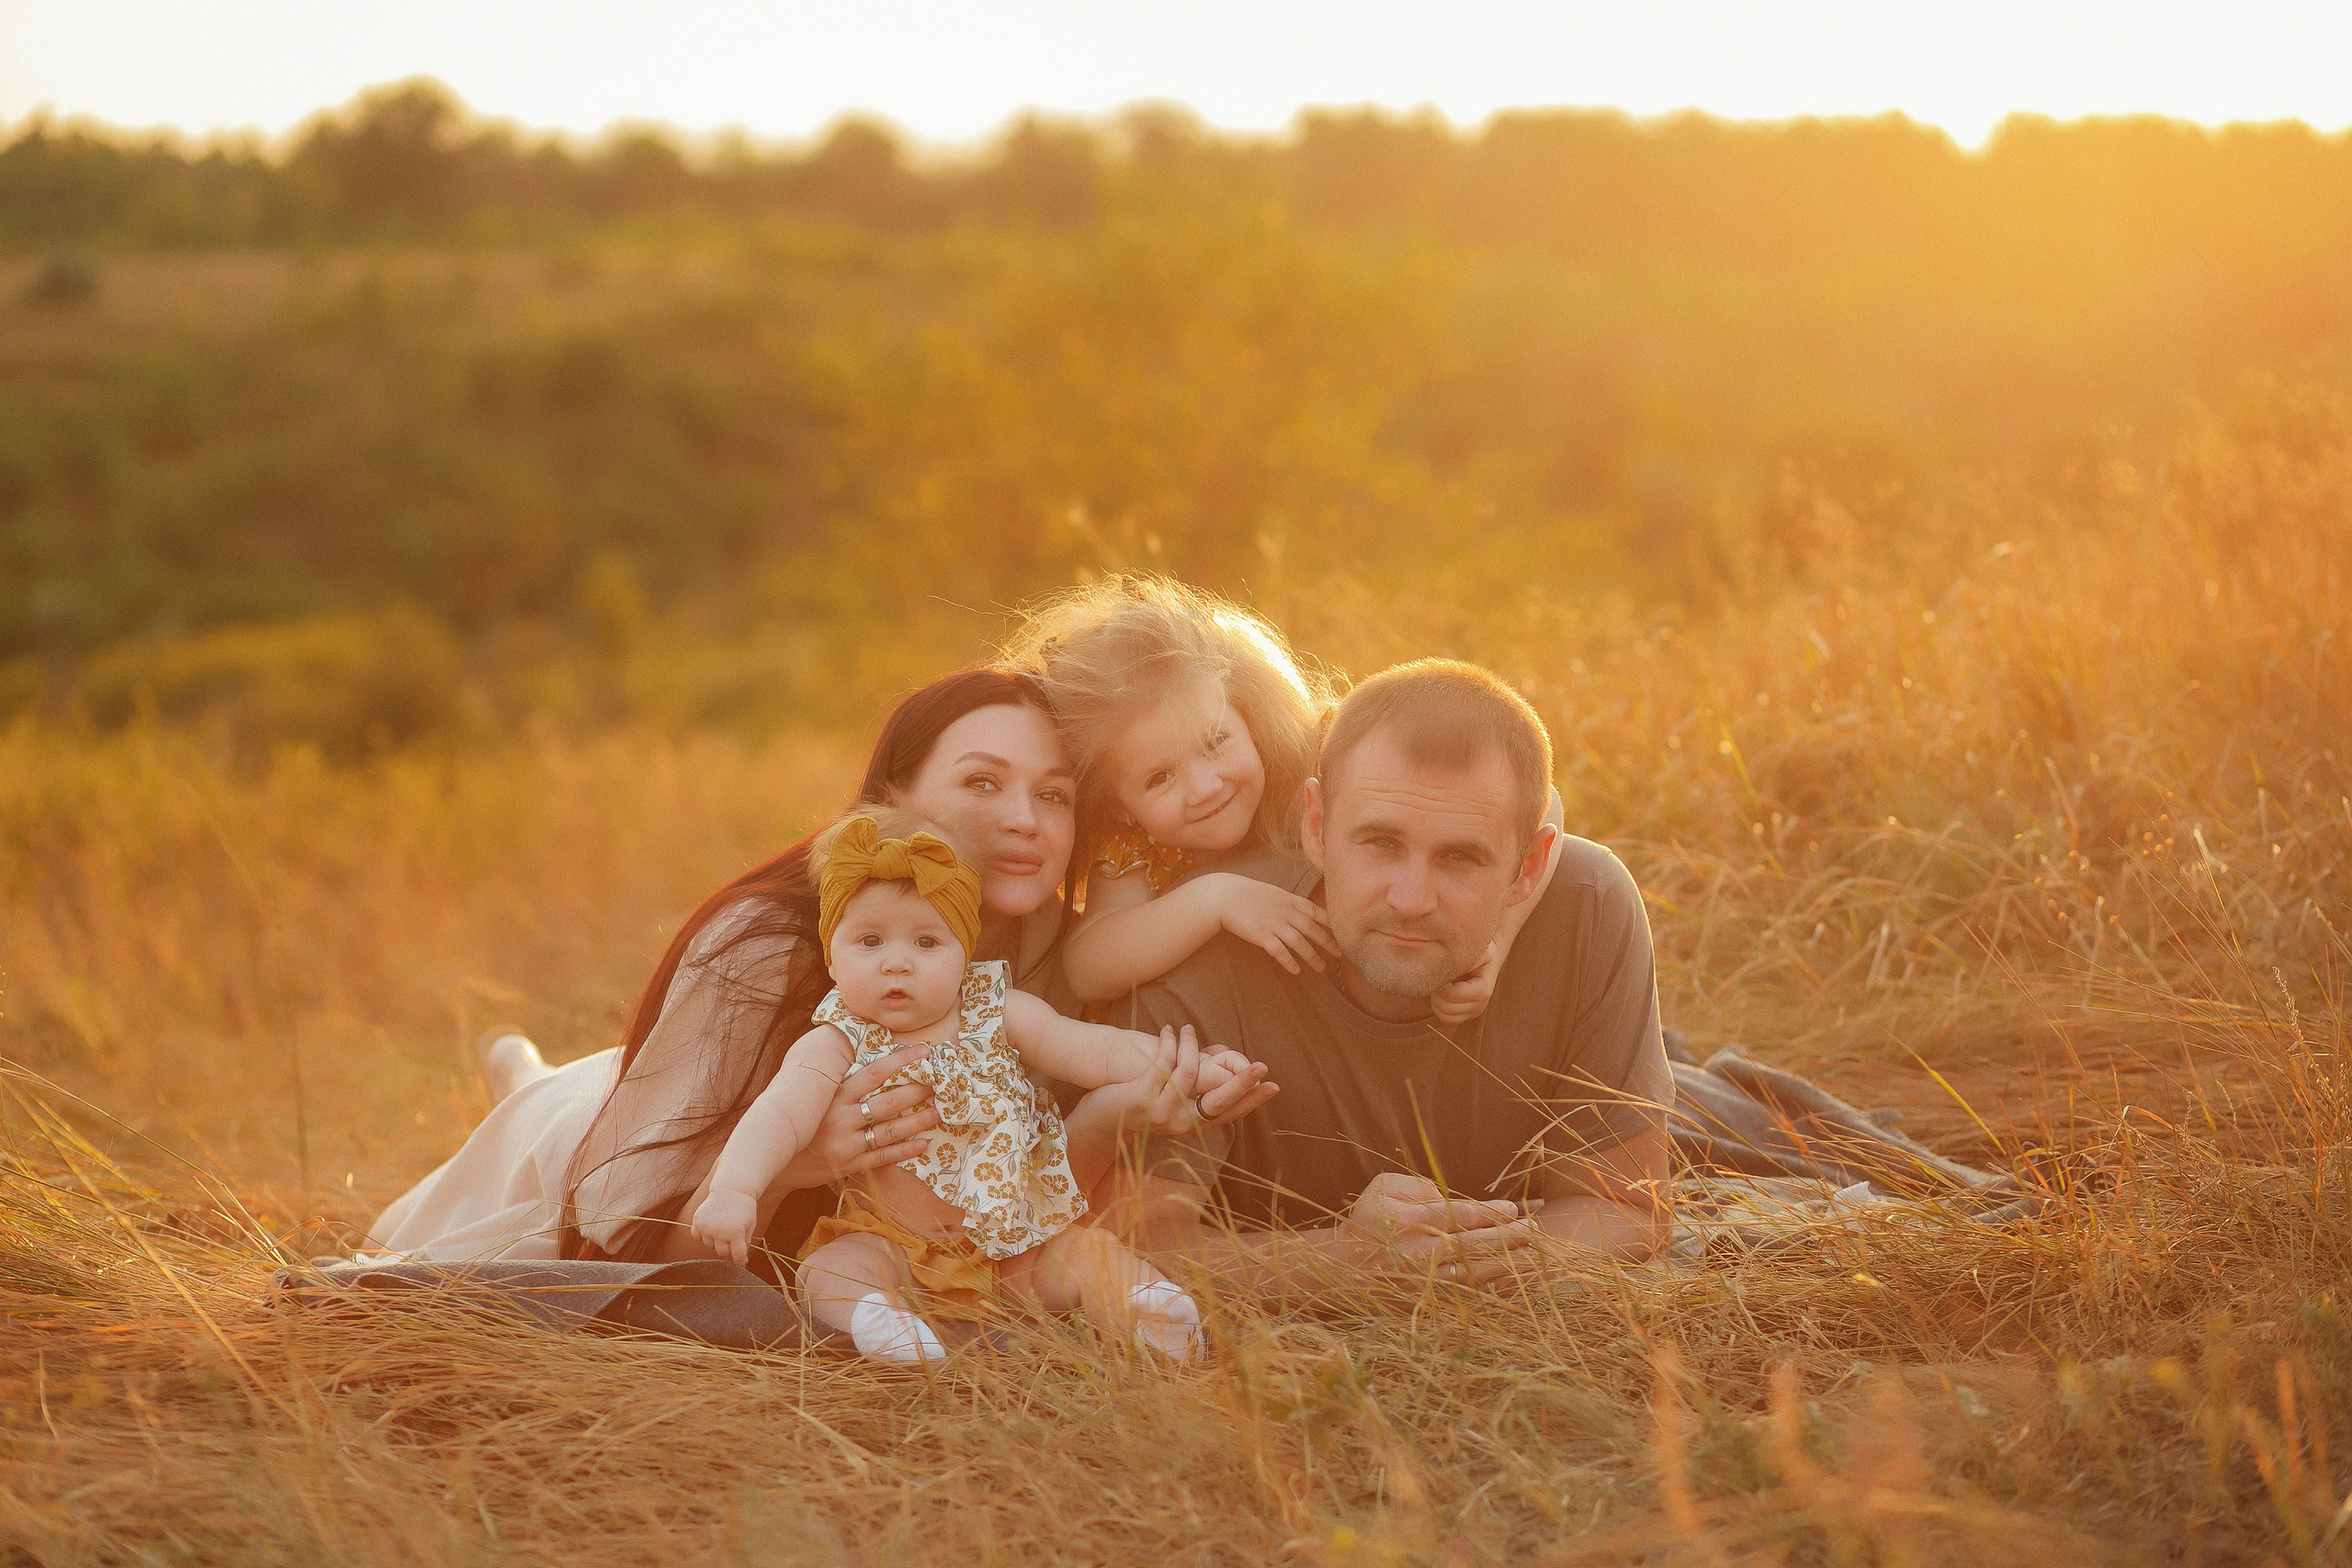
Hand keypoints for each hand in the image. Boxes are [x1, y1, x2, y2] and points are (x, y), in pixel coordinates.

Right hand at [690, 1187, 760, 1266]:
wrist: (732, 1189)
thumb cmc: (744, 1209)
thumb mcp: (749, 1226)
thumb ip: (744, 1244)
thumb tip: (742, 1261)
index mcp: (735, 1233)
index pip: (737, 1255)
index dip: (740, 1260)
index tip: (741, 1263)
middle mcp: (719, 1231)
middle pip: (722, 1252)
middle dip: (728, 1247)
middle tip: (732, 1235)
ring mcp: (706, 1226)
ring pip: (709, 1245)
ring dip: (715, 1240)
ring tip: (722, 1226)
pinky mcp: (697, 1220)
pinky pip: (696, 1236)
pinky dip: (702, 1234)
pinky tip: (710, 1226)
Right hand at [776, 1043, 938, 1188]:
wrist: (776, 1163)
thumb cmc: (800, 1123)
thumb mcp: (814, 1097)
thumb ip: (837, 1080)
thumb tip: (862, 1051)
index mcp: (833, 1097)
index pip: (874, 1073)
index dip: (902, 1060)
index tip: (925, 1051)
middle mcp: (840, 1119)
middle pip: (888, 1102)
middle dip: (917, 1092)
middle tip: (939, 1085)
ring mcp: (845, 1145)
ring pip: (889, 1131)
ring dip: (917, 1122)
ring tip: (938, 1113)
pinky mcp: (849, 1166)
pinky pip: (883, 1158)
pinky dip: (905, 1151)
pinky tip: (924, 1143)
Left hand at [1093, 1027, 1278, 1139]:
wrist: (1098, 1123)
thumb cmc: (1137, 1105)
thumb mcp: (1169, 1101)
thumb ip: (1194, 1086)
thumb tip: (1220, 1055)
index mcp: (1192, 1124)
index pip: (1230, 1112)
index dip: (1252, 1100)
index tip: (1273, 1086)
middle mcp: (1181, 1123)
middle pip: (1219, 1101)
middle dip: (1241, 1083)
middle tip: (1261, 1067)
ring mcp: (1162, 1112)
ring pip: (1190, 1073)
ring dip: (1191, 1045)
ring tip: (1186, 1028)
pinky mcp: (1142, 1097)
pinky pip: (1164, 1063)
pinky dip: (1169, 1042)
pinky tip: (1168, 1031)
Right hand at [1207, 874, 1339, 975]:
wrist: (1224, 895)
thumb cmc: (1248, 894)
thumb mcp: (1274, 893)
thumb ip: (1290, 903)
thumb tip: (1305, 912)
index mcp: (1291, 900)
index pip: (1318, 912)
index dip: (1332, 925)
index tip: (1343, 935)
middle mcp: (1286, 912)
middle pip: (1313, 930)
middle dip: (1328, 943)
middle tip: (1340, 956)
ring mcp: (1274, 923)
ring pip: (1300, 943)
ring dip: (1312, 956)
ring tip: (1321, 968)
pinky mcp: (1261, 935)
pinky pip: (1279, 951)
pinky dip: (1289, 962)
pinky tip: (1296, 971)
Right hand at [1339, 1172, 1539, 1286]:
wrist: (1342, 1270)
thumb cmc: (1367, 1221)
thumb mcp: (1383, 1188)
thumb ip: (1418, 1184)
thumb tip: (1451, 1195)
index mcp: (1410, 1221)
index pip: (1462, 1216)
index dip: (1493, 1213)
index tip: (1513, 1209)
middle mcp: (1419, 1254)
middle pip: (1476, 1245)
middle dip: (1511, 1237)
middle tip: (1535, 1229)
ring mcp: (1424, 1283)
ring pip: (1477, 1275)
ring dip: (1509, 1265)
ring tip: (1534, 1256)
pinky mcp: (1427, 1304)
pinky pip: (1467, 1298)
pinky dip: (1492, 1289)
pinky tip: (1511, 1280)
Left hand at [1430, 942, 1499, 1026]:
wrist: (1485, 958)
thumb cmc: (1477, 950)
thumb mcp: (1474, 948)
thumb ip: (1463, 955)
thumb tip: (1444, 960)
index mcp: (1483, 989)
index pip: (1454, 994)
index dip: (1440, 985)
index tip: (1438, 972)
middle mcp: (1481, 1004)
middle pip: (1447, 1007)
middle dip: (1436, 992)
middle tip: (1435, 978)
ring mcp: (1474, 1012)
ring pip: (1445, 1016)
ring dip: (1436, 1001)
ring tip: (1438, 984)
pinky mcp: (1466, 1015)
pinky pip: (1446, 1019)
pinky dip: (1438, 1008)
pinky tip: (1440, 993)